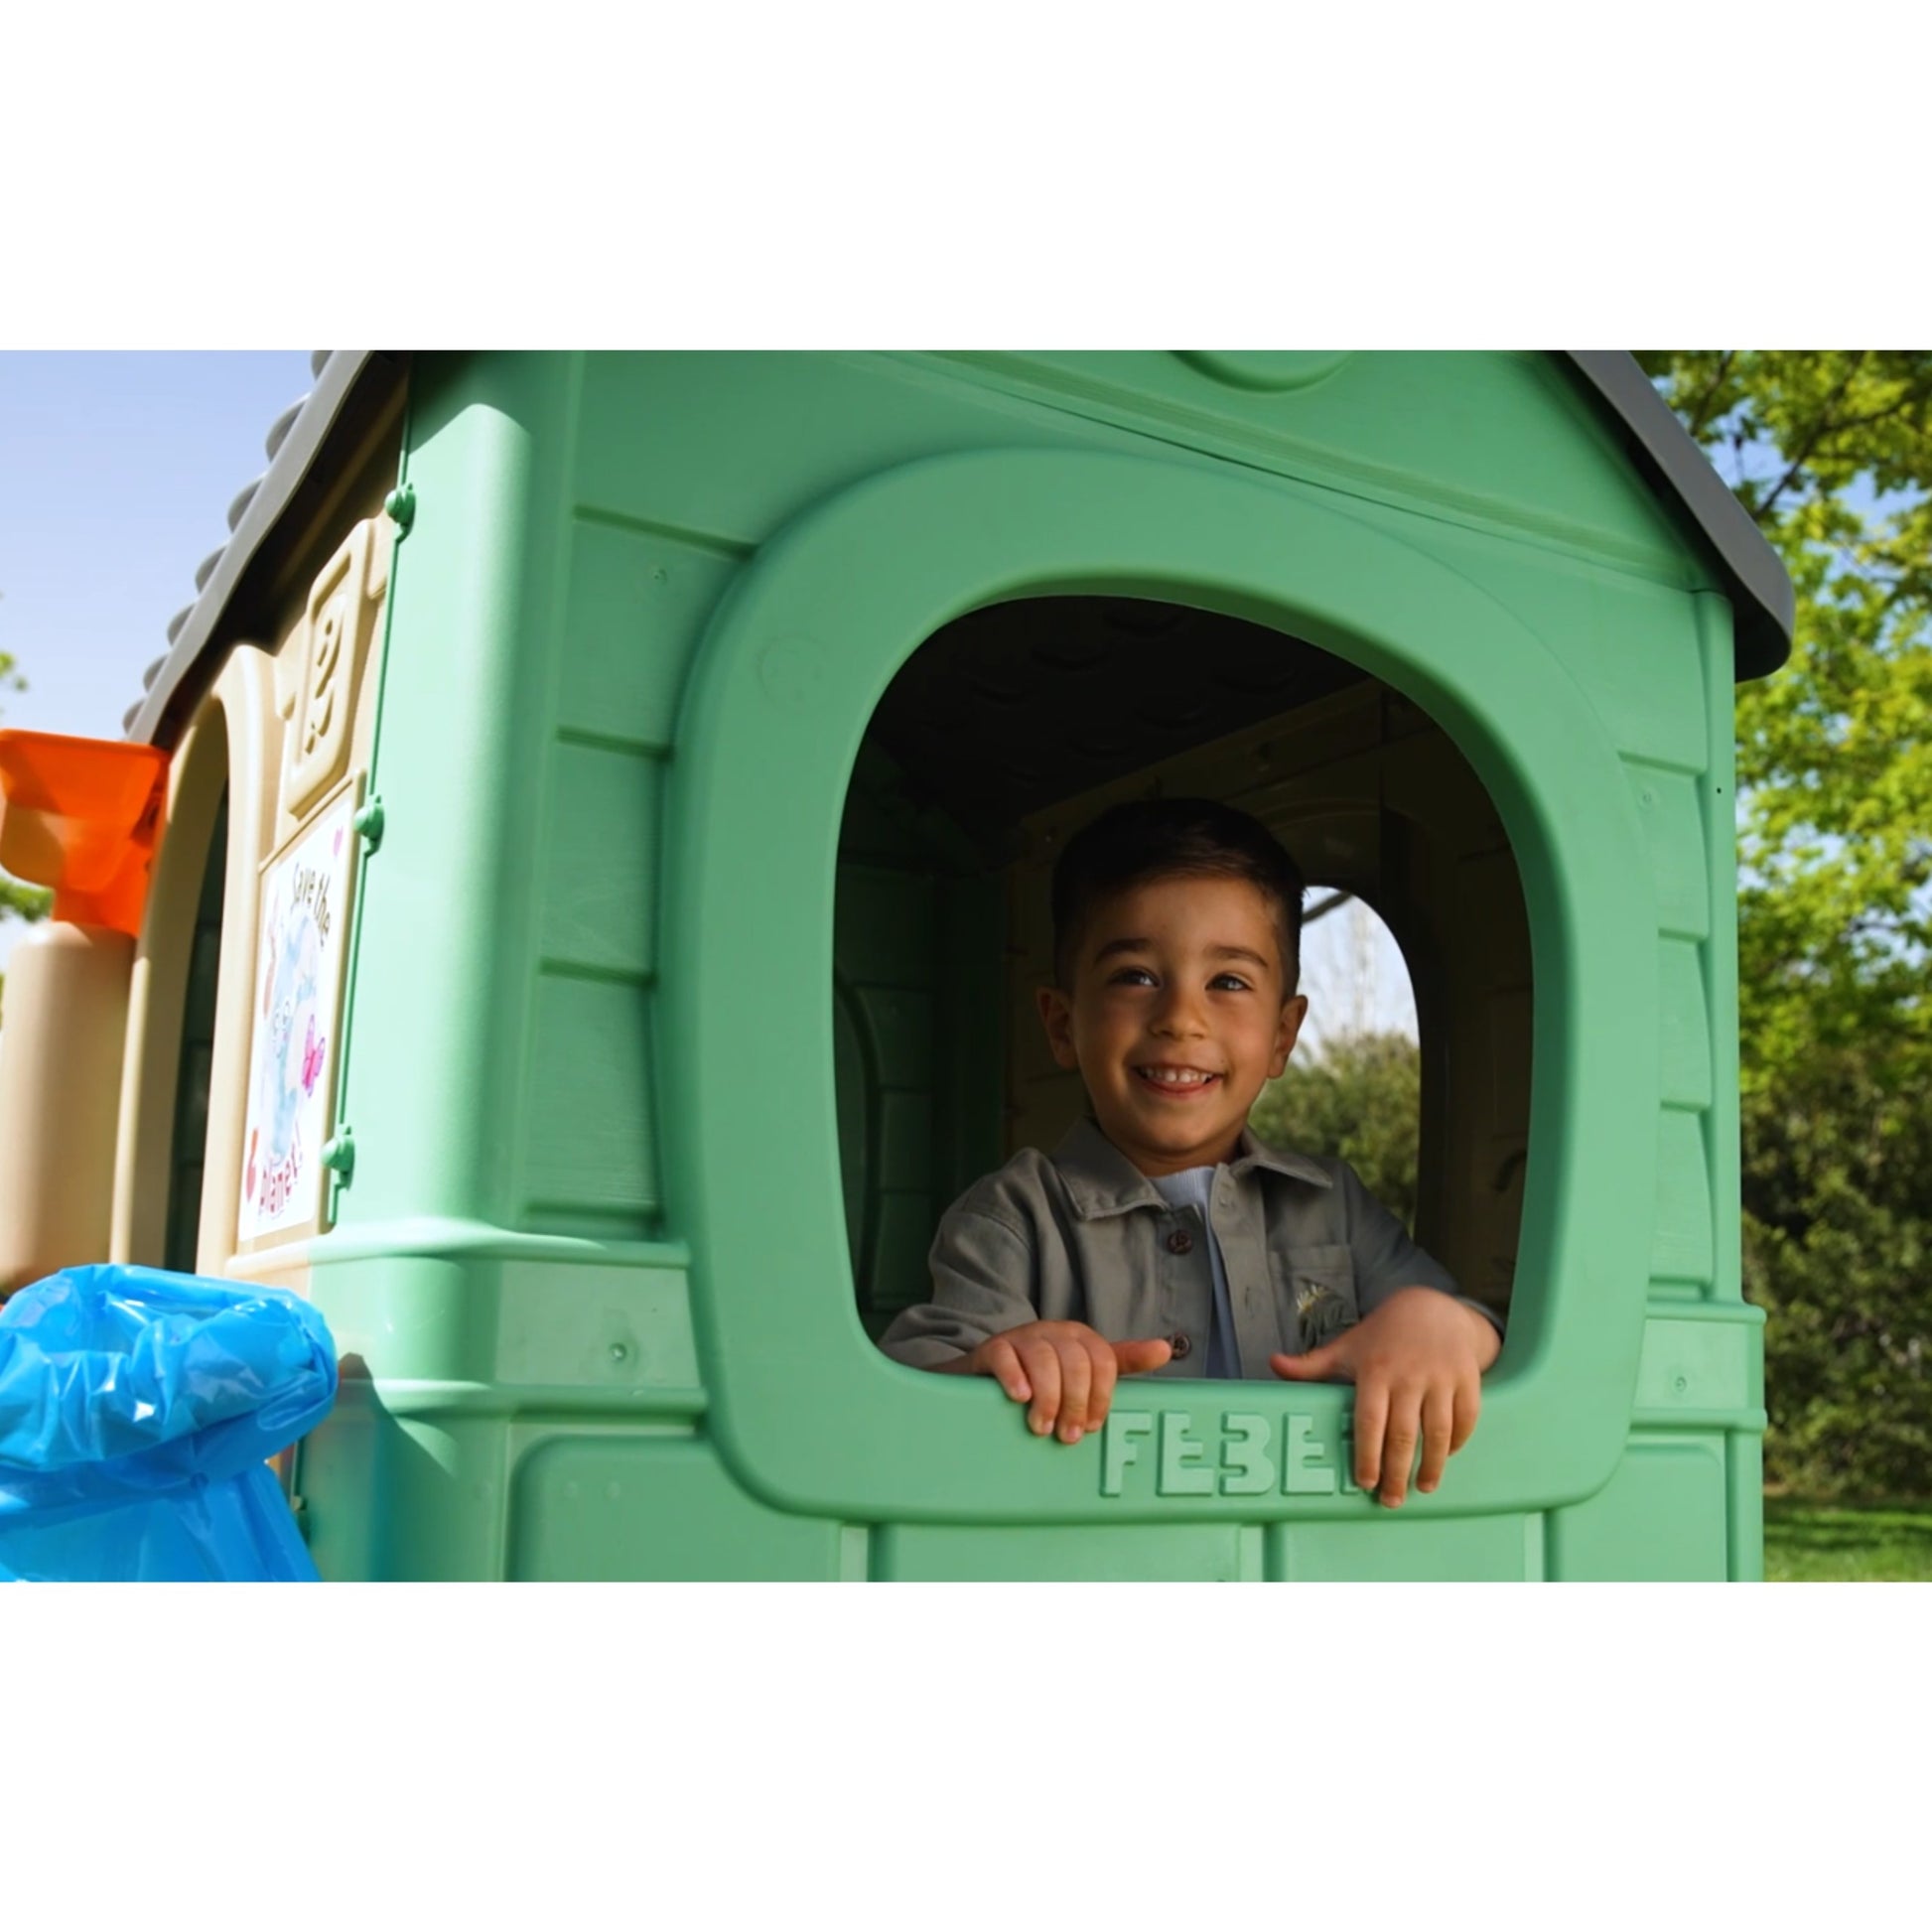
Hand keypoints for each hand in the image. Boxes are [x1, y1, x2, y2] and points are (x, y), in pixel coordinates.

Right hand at [965, 1322, 1173, 1443]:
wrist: (988, 1377)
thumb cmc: (1043, 1378)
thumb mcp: (1084, 1371)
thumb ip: (1122, 1362)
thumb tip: (1166, 1349)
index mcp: (1081, 1338)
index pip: (1103, 1361)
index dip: (1101, 1397)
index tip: (1092, 1426)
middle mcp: (1054, 1333)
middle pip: (1076, 1363)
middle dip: (1075, 1403)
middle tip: (1067, 1436)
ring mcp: (1022, 1338)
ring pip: (1043, 1360)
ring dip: (1047, 1399)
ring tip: (1041, 1427)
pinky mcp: (993, 1348)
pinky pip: (1006, 1357)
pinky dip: (1015, 1378)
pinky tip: (1020, 1398)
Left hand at [1269, 1287, 1499, 1506]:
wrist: (1433, 1307)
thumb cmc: (1383, 1335)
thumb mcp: (1348, 1346)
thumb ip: (1312, 1364)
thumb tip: (1273, 1364)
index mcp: (1376, 1371)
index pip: (1370, 1421)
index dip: (1368, 1455)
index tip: (1365, 1483)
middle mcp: (1409, 1376)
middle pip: (1404, 1435)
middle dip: (1397, 1473)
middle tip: (1391, 1500)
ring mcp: (1441, 1378)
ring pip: (1438, 1432)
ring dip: (1432, 1465)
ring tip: (1422, 1488)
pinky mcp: (1468, 1379)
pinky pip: (1466, 1418)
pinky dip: (1458, 1442)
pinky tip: (1446, 1458)